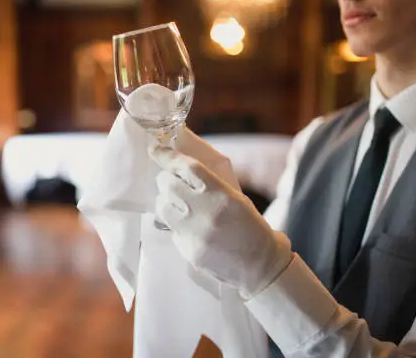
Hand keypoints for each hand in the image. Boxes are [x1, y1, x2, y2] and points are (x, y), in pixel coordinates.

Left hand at [149, 144, 292, 298]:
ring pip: (162, 207)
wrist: (260, 265)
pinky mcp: (188, 251)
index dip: (167, 156)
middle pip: (168, 185)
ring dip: (166, 202)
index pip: (187, 167)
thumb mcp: (235, 198)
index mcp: (221, 194)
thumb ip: (209, 185)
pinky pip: (171, 230)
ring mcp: (195, 233)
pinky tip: (192, 230)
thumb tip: (180, 170)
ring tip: (179, 207)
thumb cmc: (250, 227)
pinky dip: (176, 226)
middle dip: (165, 180)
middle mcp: (205, 212)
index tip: (155, 149)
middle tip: (169, 181)